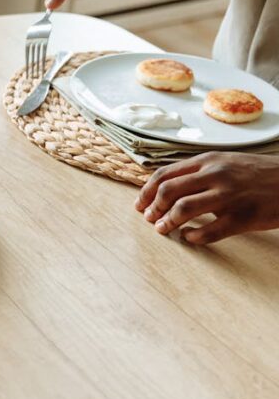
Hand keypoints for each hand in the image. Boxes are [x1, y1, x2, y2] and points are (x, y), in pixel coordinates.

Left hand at [135, 152, 278, 243]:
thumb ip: (199, 171)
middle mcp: (216, 175)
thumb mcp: (227, 162)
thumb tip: (165, 187)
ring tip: (163, 230)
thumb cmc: (258, 174)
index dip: (146, 192)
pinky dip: (193, 237)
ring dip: (167, 223)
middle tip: (149, 219)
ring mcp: (230, 195)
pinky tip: (189, 238)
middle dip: (153, 208)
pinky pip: (209, 231)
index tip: (139, 205)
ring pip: (184, 209)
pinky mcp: (244, 216)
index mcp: (208, 161)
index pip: (164, 175)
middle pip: (168, 192)